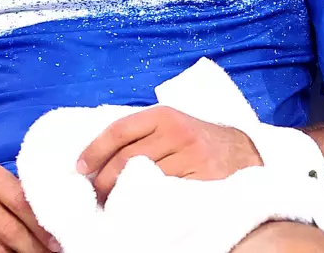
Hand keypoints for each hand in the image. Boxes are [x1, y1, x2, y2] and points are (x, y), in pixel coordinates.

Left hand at [77, 106, 262, 203]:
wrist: (244, 152)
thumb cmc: (198, 141)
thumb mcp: (172, 125)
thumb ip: (142, 134)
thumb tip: (96, 156)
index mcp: (164, 115)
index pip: (119, 130)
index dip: (94, 150)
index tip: (79, 168)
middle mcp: (177, 131)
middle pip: (126, 158)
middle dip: (104, 180)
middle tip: (95, 195)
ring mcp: (191, 156)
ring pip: (144, 177)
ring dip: (122, 194)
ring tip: (112, 204)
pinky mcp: (204, 178)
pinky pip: (166, 193)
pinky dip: (147, 202)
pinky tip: (138, 208)